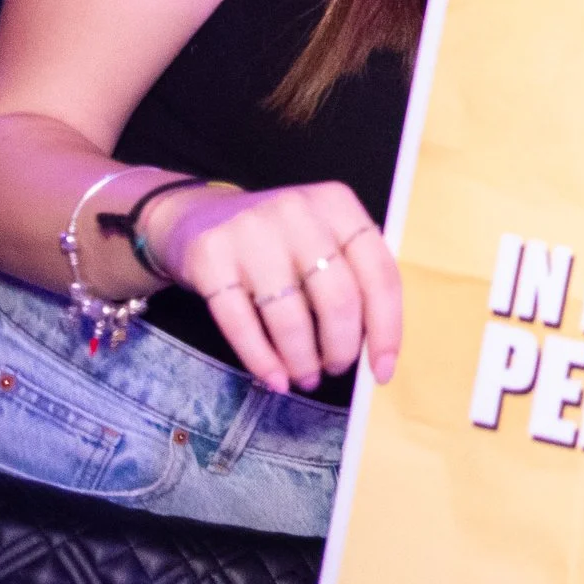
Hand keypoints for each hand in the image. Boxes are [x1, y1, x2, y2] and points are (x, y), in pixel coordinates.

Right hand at [147, 180, 400, 394]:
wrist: (196, 218)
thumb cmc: (276, 240)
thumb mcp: (322, 239)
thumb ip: (352, 279)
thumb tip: (375, 351)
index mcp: (338, 205)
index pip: (379, 273)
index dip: (387, 329)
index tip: (382, 371)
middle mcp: (298, 211)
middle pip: (338, 298)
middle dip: (341, 348)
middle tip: (334, 370)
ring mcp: (251, 231)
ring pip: (290, 316)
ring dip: (303, 360)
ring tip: (305, 377)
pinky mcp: (210, 256)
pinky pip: (241, 323)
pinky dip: (261, 360)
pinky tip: (274, 378)